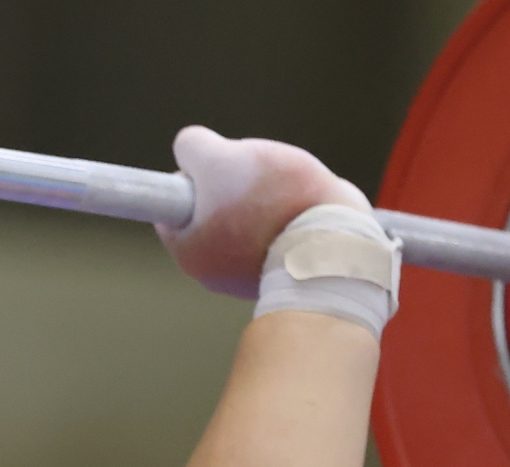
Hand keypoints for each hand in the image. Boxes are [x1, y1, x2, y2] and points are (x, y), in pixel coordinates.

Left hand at [157, 127, 370, 298]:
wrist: (337, 242)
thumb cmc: (272, 203)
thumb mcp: (218, 159)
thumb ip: (193, 148)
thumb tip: (189, 148)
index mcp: (190, 253)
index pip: (172, 209)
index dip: (192, 178)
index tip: (216, 167)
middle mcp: (215, 274)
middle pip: (211, 212)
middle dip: (232, 187)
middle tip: (256, 177)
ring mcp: (250, 276)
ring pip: (247, 219)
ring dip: (264, 198)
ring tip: (285, 192)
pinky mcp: (285, 272)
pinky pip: (277, 232)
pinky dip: (288, 215)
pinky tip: (302, 208)